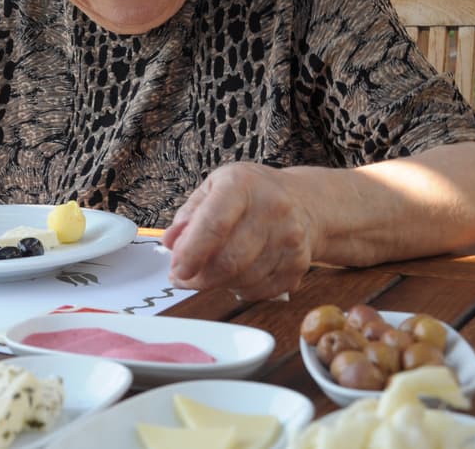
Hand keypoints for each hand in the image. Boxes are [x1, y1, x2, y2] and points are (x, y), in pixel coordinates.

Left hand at [162, 162, 317, 300]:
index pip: (214, 225)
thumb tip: (170, 242)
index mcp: (243, 185)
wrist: (305, 202)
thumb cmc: (251, 194)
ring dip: (217, 284)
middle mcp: (271, 210)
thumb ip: (189, 215)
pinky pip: (260, 290)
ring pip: (243, 279)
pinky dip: (239, 289)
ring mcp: (289, 239)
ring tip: (209, 274)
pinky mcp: (299, 264)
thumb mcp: (215, 187)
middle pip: (229, 260)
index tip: (176, 269)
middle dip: (199, 277)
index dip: (190, 253)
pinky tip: (235, 275)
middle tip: (184, 278)